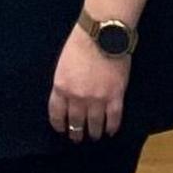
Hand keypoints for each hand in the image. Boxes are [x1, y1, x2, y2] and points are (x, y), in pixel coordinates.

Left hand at [48, 28, 128, 142]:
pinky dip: (112, 128)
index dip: (59, 125)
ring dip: (94, 133)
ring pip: (94, 124)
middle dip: (76, 133)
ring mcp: (97, 99)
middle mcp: (77, 97)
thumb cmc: (81, 43)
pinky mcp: (115, 97)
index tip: (62, 130)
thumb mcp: (63, 65)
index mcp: (61, 88)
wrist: (103, 34)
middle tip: (78, 138)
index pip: (57, 114)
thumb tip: (68, 98)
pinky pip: (113, 119)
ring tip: (95, 136)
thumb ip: (64, 83)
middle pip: (75, 123)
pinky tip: (110, 132)